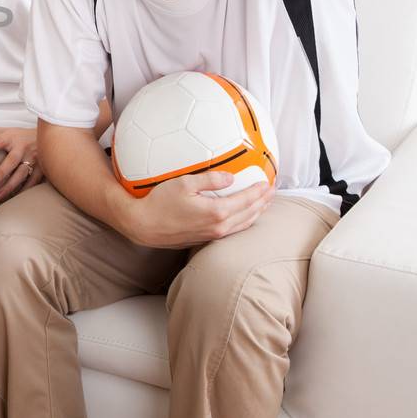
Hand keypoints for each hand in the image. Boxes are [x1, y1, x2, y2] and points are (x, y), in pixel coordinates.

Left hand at [0, 127, 42, 201]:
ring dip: (11, 186)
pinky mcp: (42, 168)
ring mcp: (34, 158)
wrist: (47, 137)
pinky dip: (25, 190)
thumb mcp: (2, 131)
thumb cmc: (18, 136)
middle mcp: (23, 147)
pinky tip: (15, 198)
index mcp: (11, 137)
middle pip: (12, 160)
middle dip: (1, 172)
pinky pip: (33, 181)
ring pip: (22, 174)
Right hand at [119, 171, 271, 248]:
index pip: (247, 200)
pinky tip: (244, 216)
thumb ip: (210, 179)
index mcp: (217, 212)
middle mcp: (219, 226)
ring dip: (256, 213)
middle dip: (263, 201)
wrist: (144, 226)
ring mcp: (213, 235)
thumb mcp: (184, 183)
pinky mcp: (206, 239)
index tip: (268, 182)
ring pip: (243, 224)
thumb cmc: (160, 202)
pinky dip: (244, 221)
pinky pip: (233, 230)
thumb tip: (231, 178)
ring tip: (263, 203)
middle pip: (250, 213)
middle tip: (272, 191)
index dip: (260, 191)